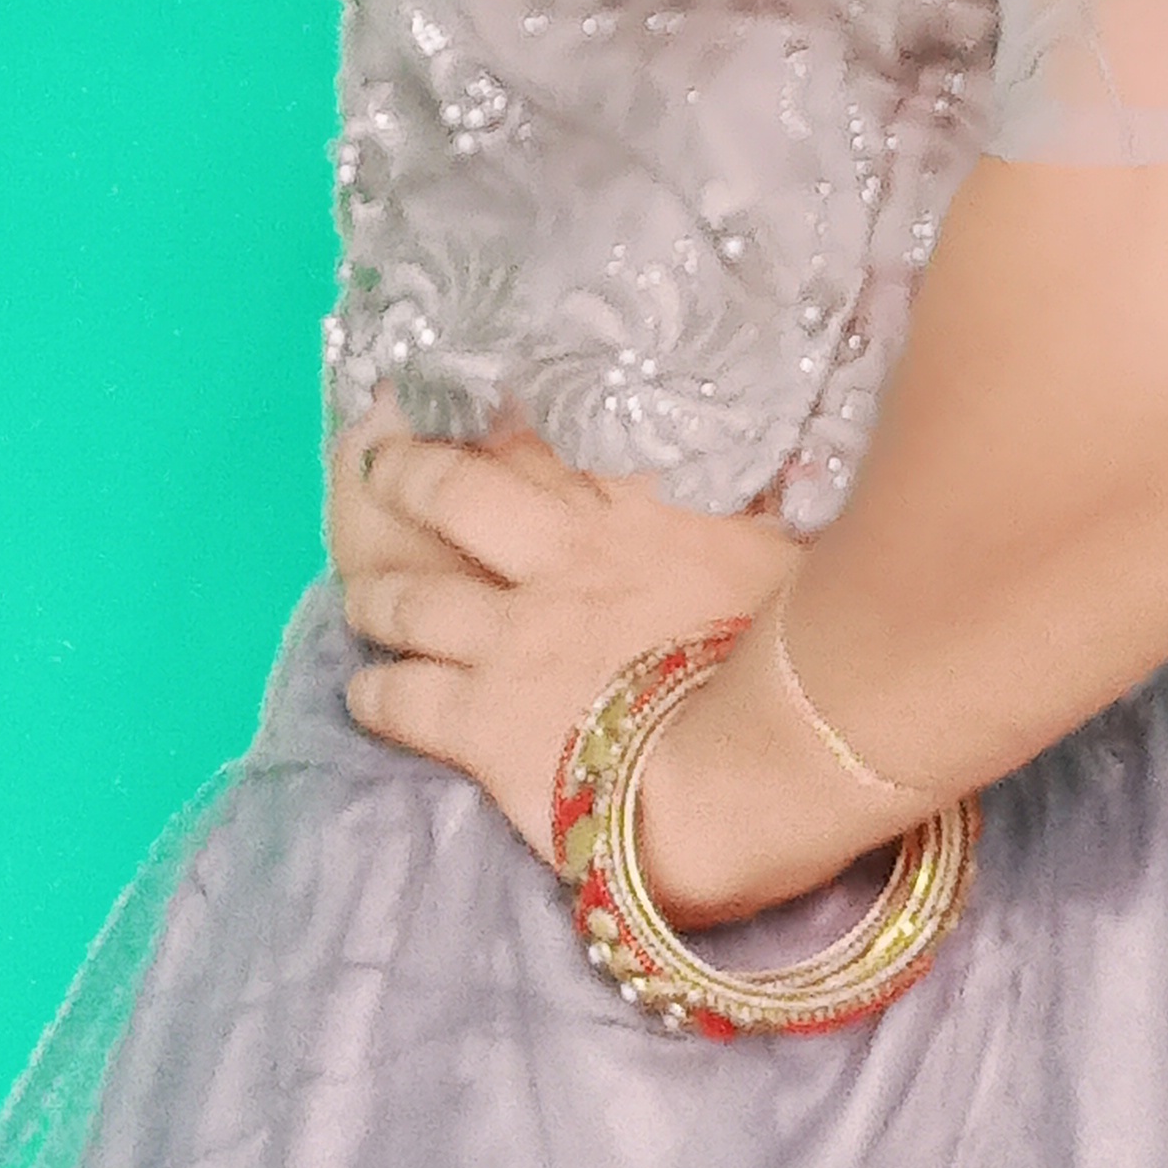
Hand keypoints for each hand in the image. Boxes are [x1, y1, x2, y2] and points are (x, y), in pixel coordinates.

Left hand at [332, 400, 803, 880]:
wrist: (767, 760)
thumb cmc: (806, 658)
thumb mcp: (796, 555)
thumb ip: (762, 516)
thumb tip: (779, 478)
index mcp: (637, 511)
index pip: (546, 448)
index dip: (499, 426)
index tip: (473, 407)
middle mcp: (558, 557)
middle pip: (453, 494)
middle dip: (406, 475)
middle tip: (379, 466)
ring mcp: (508, 636)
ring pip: (407, 597)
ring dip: (376, 593)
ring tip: (361, 596)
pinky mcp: (480, 719)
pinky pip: (400, 698)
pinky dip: (374, 692)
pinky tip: (364, 694)